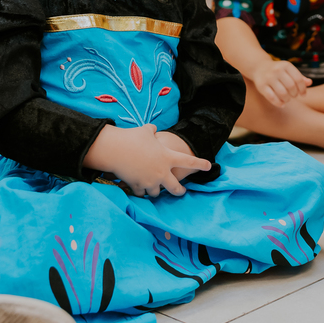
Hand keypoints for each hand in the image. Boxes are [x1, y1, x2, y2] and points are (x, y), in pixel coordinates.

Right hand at [85, 124, 209, 197]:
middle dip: (180, 191)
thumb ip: (153, 131)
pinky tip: (138, 188)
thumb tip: (153, 129)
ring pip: (157, 193)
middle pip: (176, 188)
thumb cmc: (131, 137)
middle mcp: (162, 172)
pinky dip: (140, 191)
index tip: (208, 166)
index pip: (189, 161)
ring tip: (153, 188)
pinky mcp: (138, 186)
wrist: (115, 149)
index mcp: (167, 157)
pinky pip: (142, 193)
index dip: (200, 164)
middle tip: (182, 191)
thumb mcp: (145, 130)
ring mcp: (150, 181)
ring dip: (155, 190)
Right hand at [251, 59, 310, 106]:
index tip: (303, 94)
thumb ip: (299, 77)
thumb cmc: (278, 71)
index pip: (298, 79)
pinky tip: (282, 104)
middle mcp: (277, 70)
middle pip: (291, 86)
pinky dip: (279, 103)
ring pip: (282, 93)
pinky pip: (272, 97)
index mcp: (286, 65)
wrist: (259, 67)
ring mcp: (268, 78)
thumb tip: (310, 82)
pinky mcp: (261, 86)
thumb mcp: (289, 70)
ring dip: (287, 99)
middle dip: (294, 94)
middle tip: (293, 96)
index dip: (303, 89)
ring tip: (287, 99)